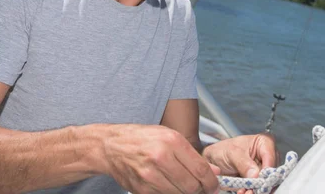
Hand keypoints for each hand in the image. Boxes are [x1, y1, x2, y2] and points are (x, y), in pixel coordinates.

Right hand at [102, 124, 220, 193]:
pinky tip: (166, 184)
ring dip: (184, 192)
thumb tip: (214, 171)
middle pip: (192, 186)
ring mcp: (150, 175)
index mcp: (171, 140)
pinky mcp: (141, 189)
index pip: (201, 169)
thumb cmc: (140, 138)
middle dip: (199, 189)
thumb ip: (192, 154)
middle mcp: (161, 157)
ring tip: (180, 183)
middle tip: (199, 187)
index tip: (214, 185)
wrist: (111, 145)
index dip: (212, 182)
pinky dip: (169, 193)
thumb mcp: (168, 136)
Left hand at [202, 133, 277, 193]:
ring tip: (243, 191)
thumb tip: (256, 175)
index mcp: (264, 143)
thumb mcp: (231, 153)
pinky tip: (242, 192)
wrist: (214, 160)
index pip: (271, 158)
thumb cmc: (223, 150)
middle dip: (260, 183)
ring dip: (255, 190)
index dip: (266, 170)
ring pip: (266, 183)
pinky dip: (251, 192)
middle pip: (271, 173)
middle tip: (249, 190)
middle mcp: (267, 157)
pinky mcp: (258, 180)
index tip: (258, 179)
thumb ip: (243, 163)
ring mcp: (263, 169)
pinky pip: (259, 188)